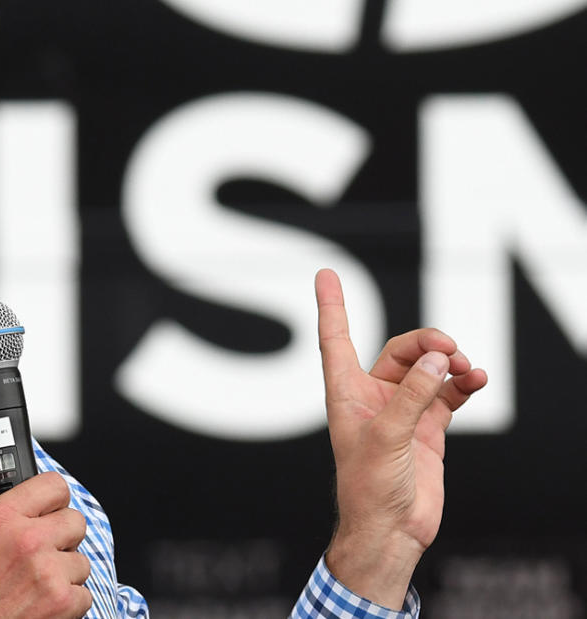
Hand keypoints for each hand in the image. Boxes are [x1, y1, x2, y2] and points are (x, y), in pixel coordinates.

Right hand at [0, 452, 92, 617]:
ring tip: (34, 581)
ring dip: (63, 569)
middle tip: (38, 548)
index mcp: (0, 518)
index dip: (49, 496)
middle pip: (75, 519)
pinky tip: (40, 602)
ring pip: (81, 559)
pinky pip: (85, 593)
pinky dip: (68, 600)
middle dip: (59, 533)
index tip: (43, 507)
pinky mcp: (62, 604)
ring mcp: (49, 574)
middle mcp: (29, 541)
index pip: (53, 485)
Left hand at [315, 268, 486, 607]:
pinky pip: (448, 393)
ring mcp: (402, 410)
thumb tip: (440, 358)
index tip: (325, 273)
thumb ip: (412, 393)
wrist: (391, 530)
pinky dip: (464, 383)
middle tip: (450, 349)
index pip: (336, 339)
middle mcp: (372, 397)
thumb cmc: (370, 487)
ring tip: (469, 369)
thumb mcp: (387, 436)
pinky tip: (478, 379)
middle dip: (426, 343)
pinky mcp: (428, 427)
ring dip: (450, 363)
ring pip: (428, 369)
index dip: (331, 306)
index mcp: (345, 393)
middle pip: (400, 350)